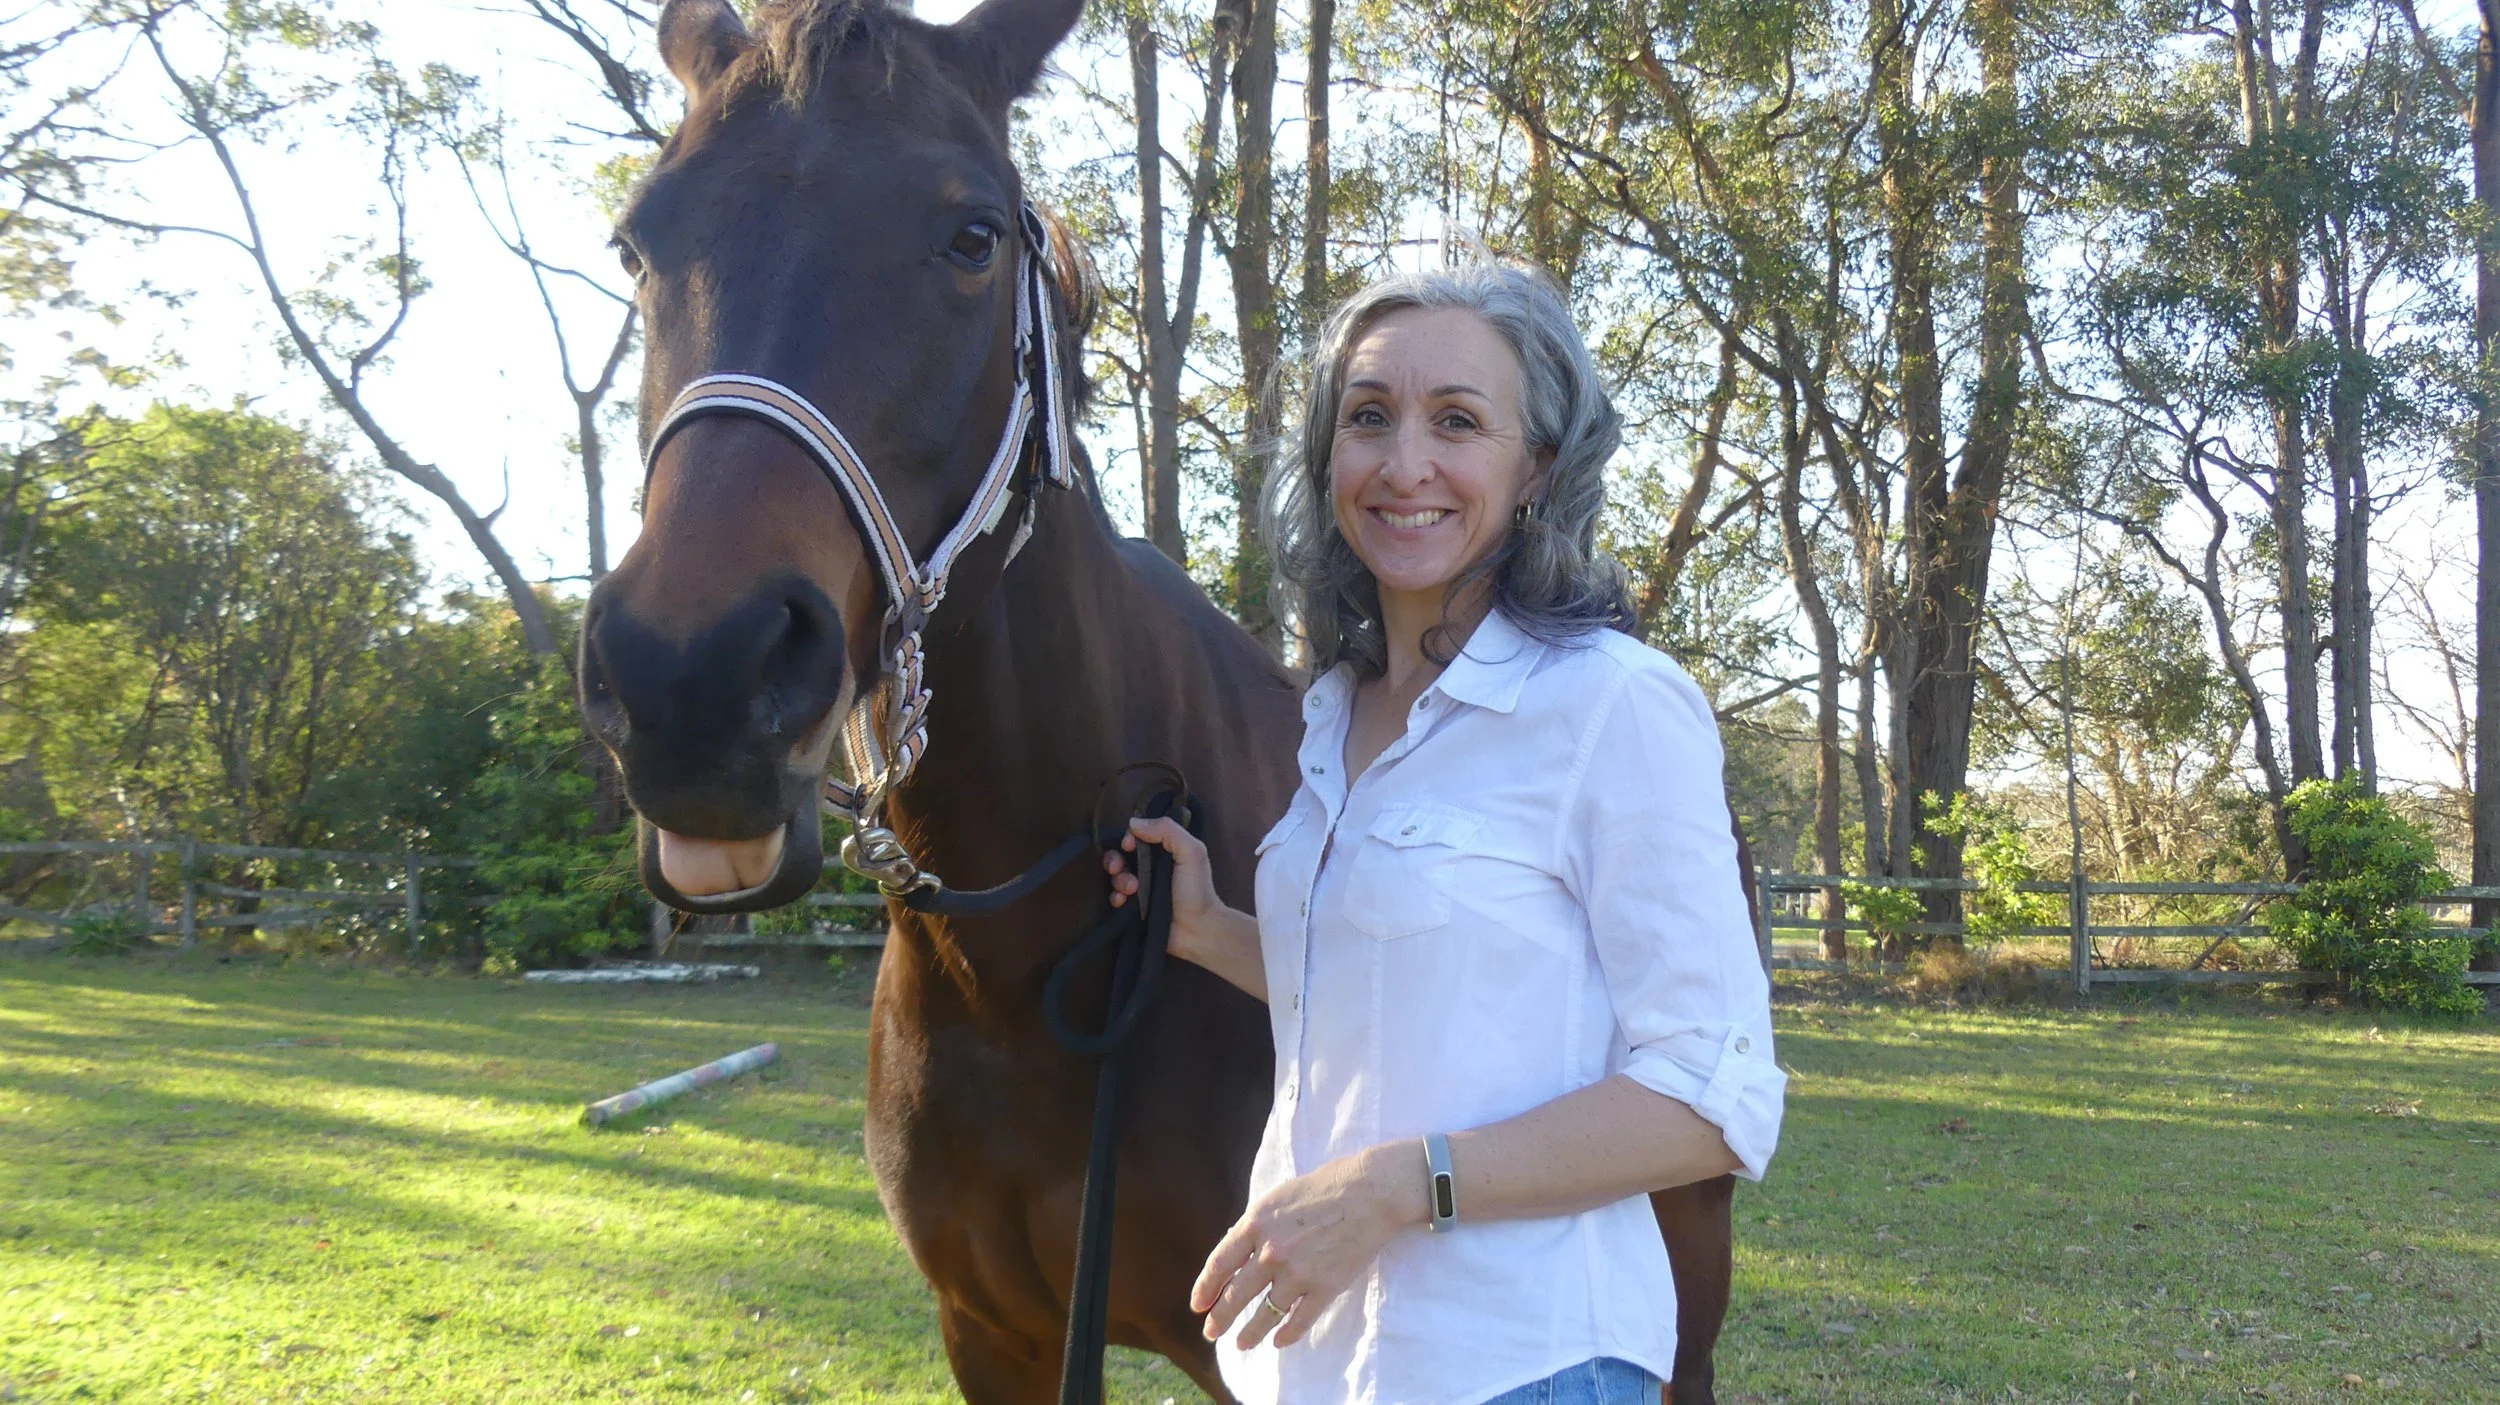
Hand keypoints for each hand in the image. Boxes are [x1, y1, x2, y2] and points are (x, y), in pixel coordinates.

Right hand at [1104, 816, 1224, 963]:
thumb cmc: (1197, 890)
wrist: (1198, 931)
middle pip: (1121, 856)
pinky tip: (1123, 902)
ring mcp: (1141, 890)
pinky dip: (1116, 898)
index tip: (1128, 846)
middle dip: (1115, 860)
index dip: (1128, 839)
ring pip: (1116, 877)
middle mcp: (1151, 869)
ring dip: (1118, 880)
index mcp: (1165, 852)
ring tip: (1131, 890)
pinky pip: (1115, 898)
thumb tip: (1133, 823)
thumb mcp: (1191, 852)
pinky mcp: (1134, 909)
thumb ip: (1168, 831)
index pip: (1137, 837)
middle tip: (1119, 868)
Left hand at [1190, 1144, 1424, 1349]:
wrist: (1370, 1191)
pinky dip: (1287, 1335)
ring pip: (1265, 1314)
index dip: (1204, 1289)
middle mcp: (1271, 1251)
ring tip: (1241, 1344)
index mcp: (1255, 1224)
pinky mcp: (1325, 1287)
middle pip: (1236, 1295)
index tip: (1198, 1305)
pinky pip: (1300, 1320)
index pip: (1218, 1265)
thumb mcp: (1276, 1198)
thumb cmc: (1323, 1187)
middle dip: (1219, 1318)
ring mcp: (1298, 1272)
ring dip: (1250, 1333)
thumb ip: (1255, 1226)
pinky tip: (1278, 1341)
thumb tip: (1235, 1253)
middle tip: (1211, 1333)